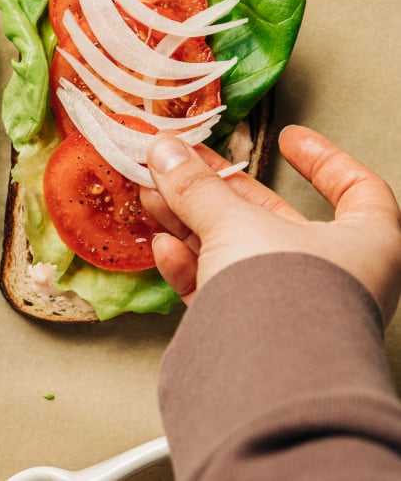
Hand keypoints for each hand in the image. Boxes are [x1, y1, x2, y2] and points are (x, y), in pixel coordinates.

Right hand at [140, 125, 400, 323]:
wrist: (271, 381)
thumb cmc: (289, 298)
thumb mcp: (238, 221)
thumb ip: (199, 186)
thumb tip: (167, 151)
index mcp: (365, 243)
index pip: (356, 188)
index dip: (323, 159)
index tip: (290, 138)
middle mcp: (336, 277)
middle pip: (274, 218)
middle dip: (222, 190)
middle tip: (186, 164)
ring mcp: (295, 309)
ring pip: (238, 253)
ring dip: (192, 220)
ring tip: (156, 194)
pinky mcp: (256, 338)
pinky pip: (222, 291)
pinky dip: (191, 266)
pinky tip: (164, 246)